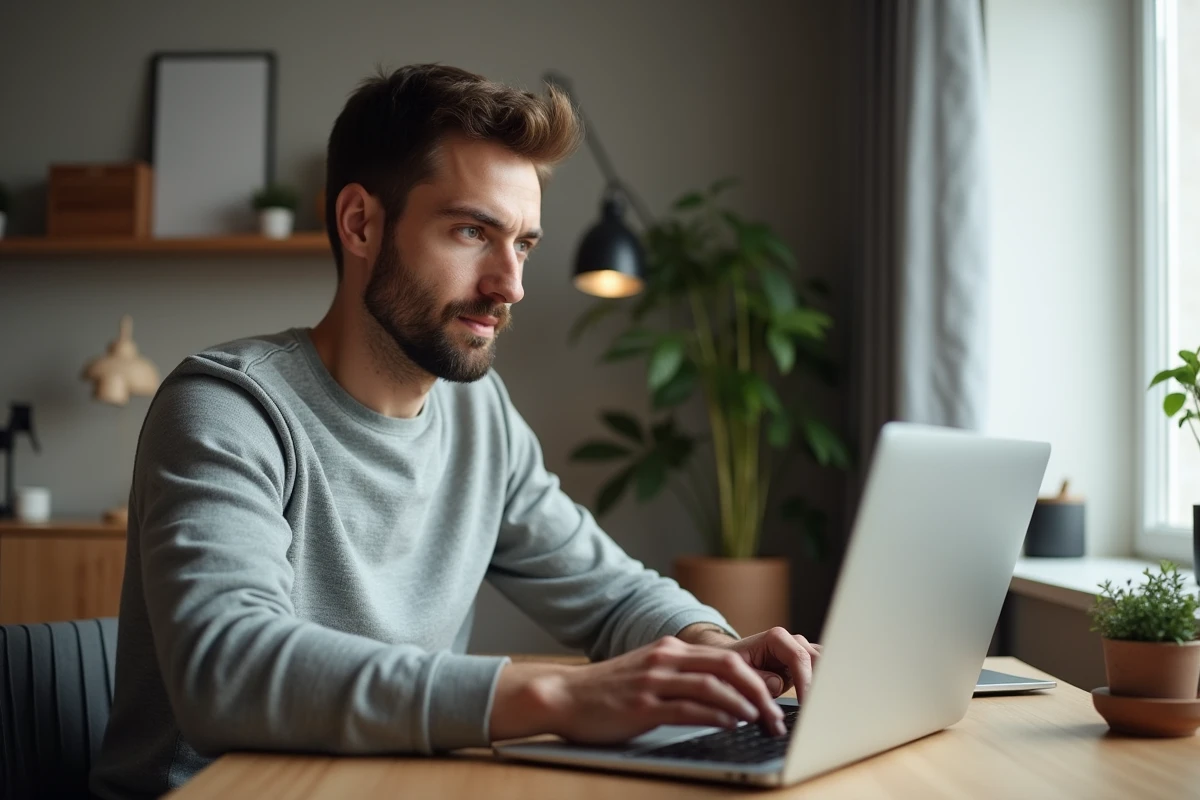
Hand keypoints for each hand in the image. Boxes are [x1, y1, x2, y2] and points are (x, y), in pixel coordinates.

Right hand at [490, 635, 785, 743]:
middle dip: (758, 690)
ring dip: (743, 705)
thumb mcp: (649, 673)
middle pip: (726, 666)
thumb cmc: (609, 691)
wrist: (563, 695)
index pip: (725, 656)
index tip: (775, 696)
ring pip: (712, 686)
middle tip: (776, 713)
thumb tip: (724, 696)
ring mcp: (653, 681)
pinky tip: (731, 724)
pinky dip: (715, 716)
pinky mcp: (642, 705)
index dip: (756, 675)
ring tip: (762, 721)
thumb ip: (682, 677)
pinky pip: (687, 709)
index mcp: (670, 650)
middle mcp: (665, 659)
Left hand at [716, 627, 821, 701]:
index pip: (799, 658)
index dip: (806, 682)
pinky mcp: (807, 665)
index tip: (806, 704)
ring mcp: (803, 652)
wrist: (733, 661)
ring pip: (825, 666)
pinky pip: (823, 673)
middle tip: (821, 709)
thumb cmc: (734, 666)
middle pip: (818, 660)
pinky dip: (824, 687)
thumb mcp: (737, 672)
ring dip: (825, 686)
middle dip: (821, 684)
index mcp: (776, 638)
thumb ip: (756, 678)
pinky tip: (825, 704)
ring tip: (825, 708)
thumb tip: (777, 684)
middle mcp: (794, 642)